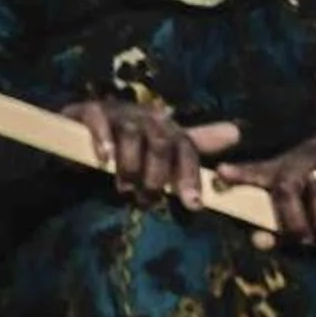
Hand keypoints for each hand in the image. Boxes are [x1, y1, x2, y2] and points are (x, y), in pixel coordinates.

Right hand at [62, 100, 240, 209]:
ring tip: (124, 189)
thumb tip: (236, 131)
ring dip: (131, 165)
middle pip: (162, 143)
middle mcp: (145, 115)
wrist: (79, 132)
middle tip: (148, 199)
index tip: (193, 206)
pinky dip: (103, 139)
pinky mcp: (89, 110)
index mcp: (166, 127)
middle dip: (157, 175)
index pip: (186, 149)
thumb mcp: (160, 150)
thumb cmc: (126, 147)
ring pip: (132, 135)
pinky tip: (104, 159)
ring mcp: (117, 111)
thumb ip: (194, 145)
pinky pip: (99, 120)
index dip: (190, 177)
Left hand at [216, 134, 315, 247]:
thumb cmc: (309, 176)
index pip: (254, 170)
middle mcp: (299, 164)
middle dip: (291, 219)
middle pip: (287, 188)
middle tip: (301, 240)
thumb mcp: (287, 184)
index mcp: (279, 169)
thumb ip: (271, 217)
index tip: (221, 173)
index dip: (237, 173)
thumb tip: (260, 242)